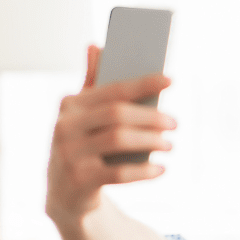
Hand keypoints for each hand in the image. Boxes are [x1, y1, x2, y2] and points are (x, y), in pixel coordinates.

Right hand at [46, 45, 176, 224]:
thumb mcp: (82, 116)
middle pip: (118, 114)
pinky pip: (119, 173)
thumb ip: (91, 84)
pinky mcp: (80, 181)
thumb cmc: (82, 147)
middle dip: (152, 117)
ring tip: (170, 144)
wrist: (64, 194)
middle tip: (175, 123)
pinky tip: (161, 169)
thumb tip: (94, 45)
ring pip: (119, 140)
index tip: (171, 80)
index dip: (143, 83)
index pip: (111, 89)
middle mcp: (64, 126)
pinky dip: (144, 171)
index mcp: (69, 105)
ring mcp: (70, 154)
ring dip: (152, 141)